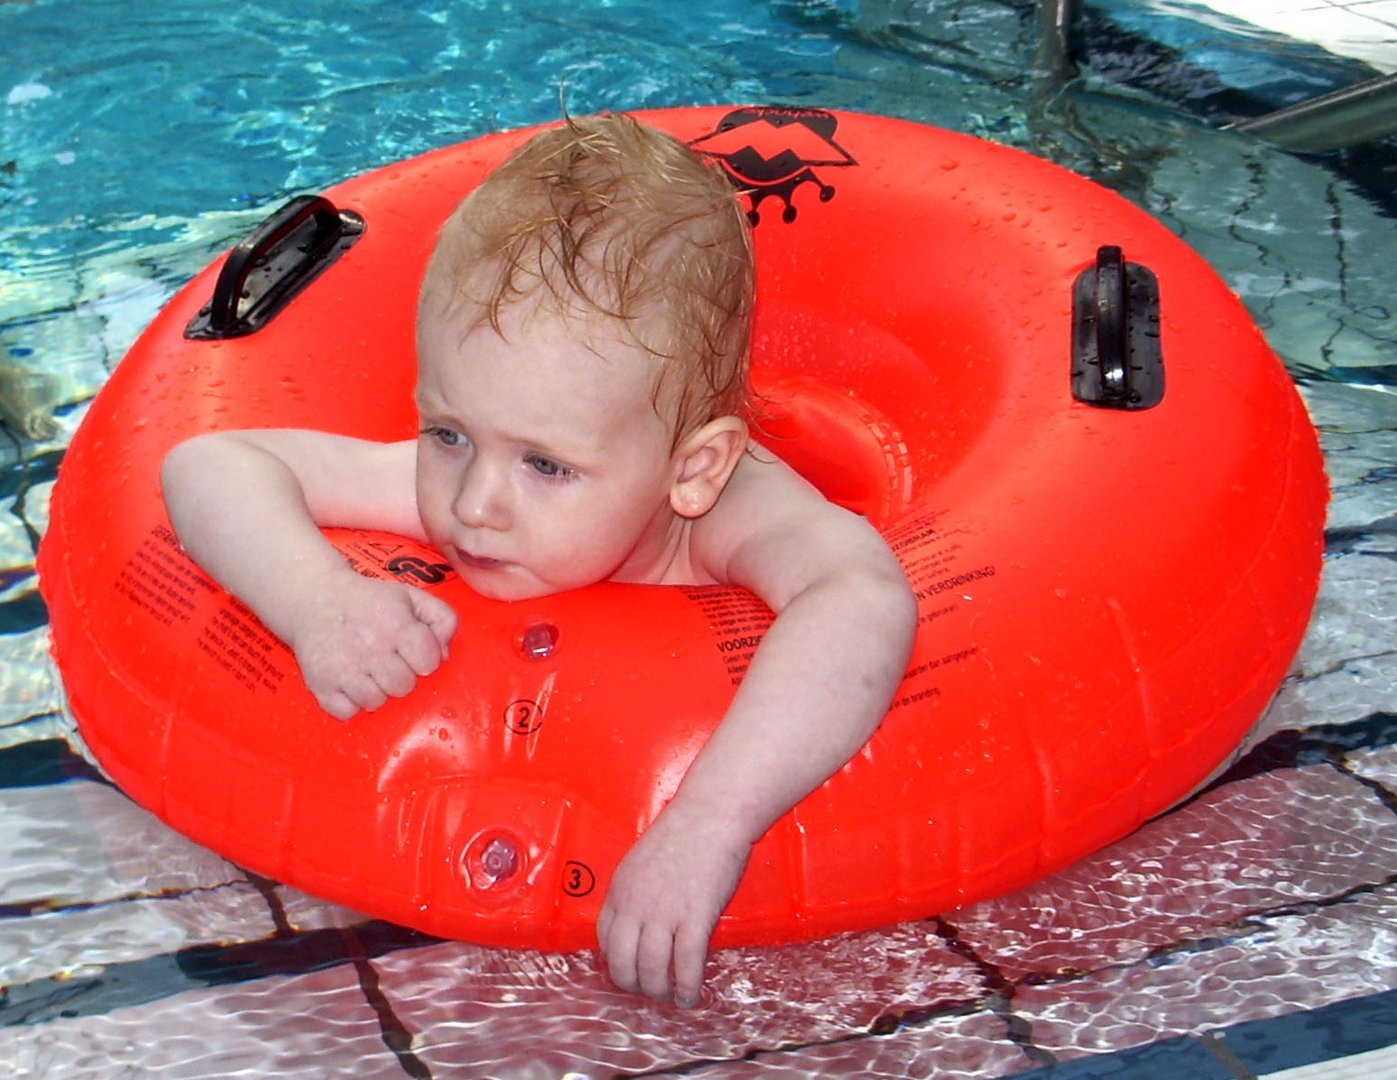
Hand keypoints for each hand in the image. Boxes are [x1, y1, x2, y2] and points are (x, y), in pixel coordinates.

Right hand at [287, 573, 456, 719]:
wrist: (315, 599)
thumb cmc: (369, 602)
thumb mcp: (411, 597)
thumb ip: (442, 619)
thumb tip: (445, 655)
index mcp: (395, 624)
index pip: (428, 662)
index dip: (425, 659)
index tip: (412, 652)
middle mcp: (369, 647)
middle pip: (403, 687)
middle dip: (401, 677)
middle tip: (387, 662)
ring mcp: (342, 668)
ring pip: (375, 702)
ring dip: (376, 691)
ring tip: (368, 671)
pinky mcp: (320, 684)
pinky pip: (346, 713)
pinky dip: (350, 703)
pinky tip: (350, 682)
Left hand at [597, 805, 750, 1007]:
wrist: (711, 814)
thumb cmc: (684, 831)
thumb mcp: (642, 860)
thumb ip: (637, 890)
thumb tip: (643, 918)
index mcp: (621, 890)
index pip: (605, 940)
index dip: (617, 962)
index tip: (631, 970)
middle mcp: (636, 905)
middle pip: (622, 963)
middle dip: (635, 985)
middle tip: (652, 989)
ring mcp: (664, 913)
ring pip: (652, 970)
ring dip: (661, 991)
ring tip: (672, 996)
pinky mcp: (695, 917)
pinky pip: (686, 964)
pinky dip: (687, 986)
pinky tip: (691, 995)